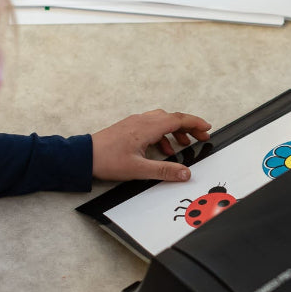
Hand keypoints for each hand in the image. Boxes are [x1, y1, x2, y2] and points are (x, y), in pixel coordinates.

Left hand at [91, 110, 211, 181]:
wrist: (83, 156)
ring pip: (162, 121)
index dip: (195, 123)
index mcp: (147, 127)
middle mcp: (142, 121)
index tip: (207, 127)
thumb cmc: (107, 160)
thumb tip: (185, 173)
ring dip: (176, 131)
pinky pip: (152, 125)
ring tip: (183, 146)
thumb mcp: (139, 169)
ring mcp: (135, 122)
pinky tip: (162, 150)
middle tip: (201, 137)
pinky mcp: (129, 127)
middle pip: (172, 118)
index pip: (178, 120)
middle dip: (189, 127)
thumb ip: (165, 171)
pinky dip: (163, 135)